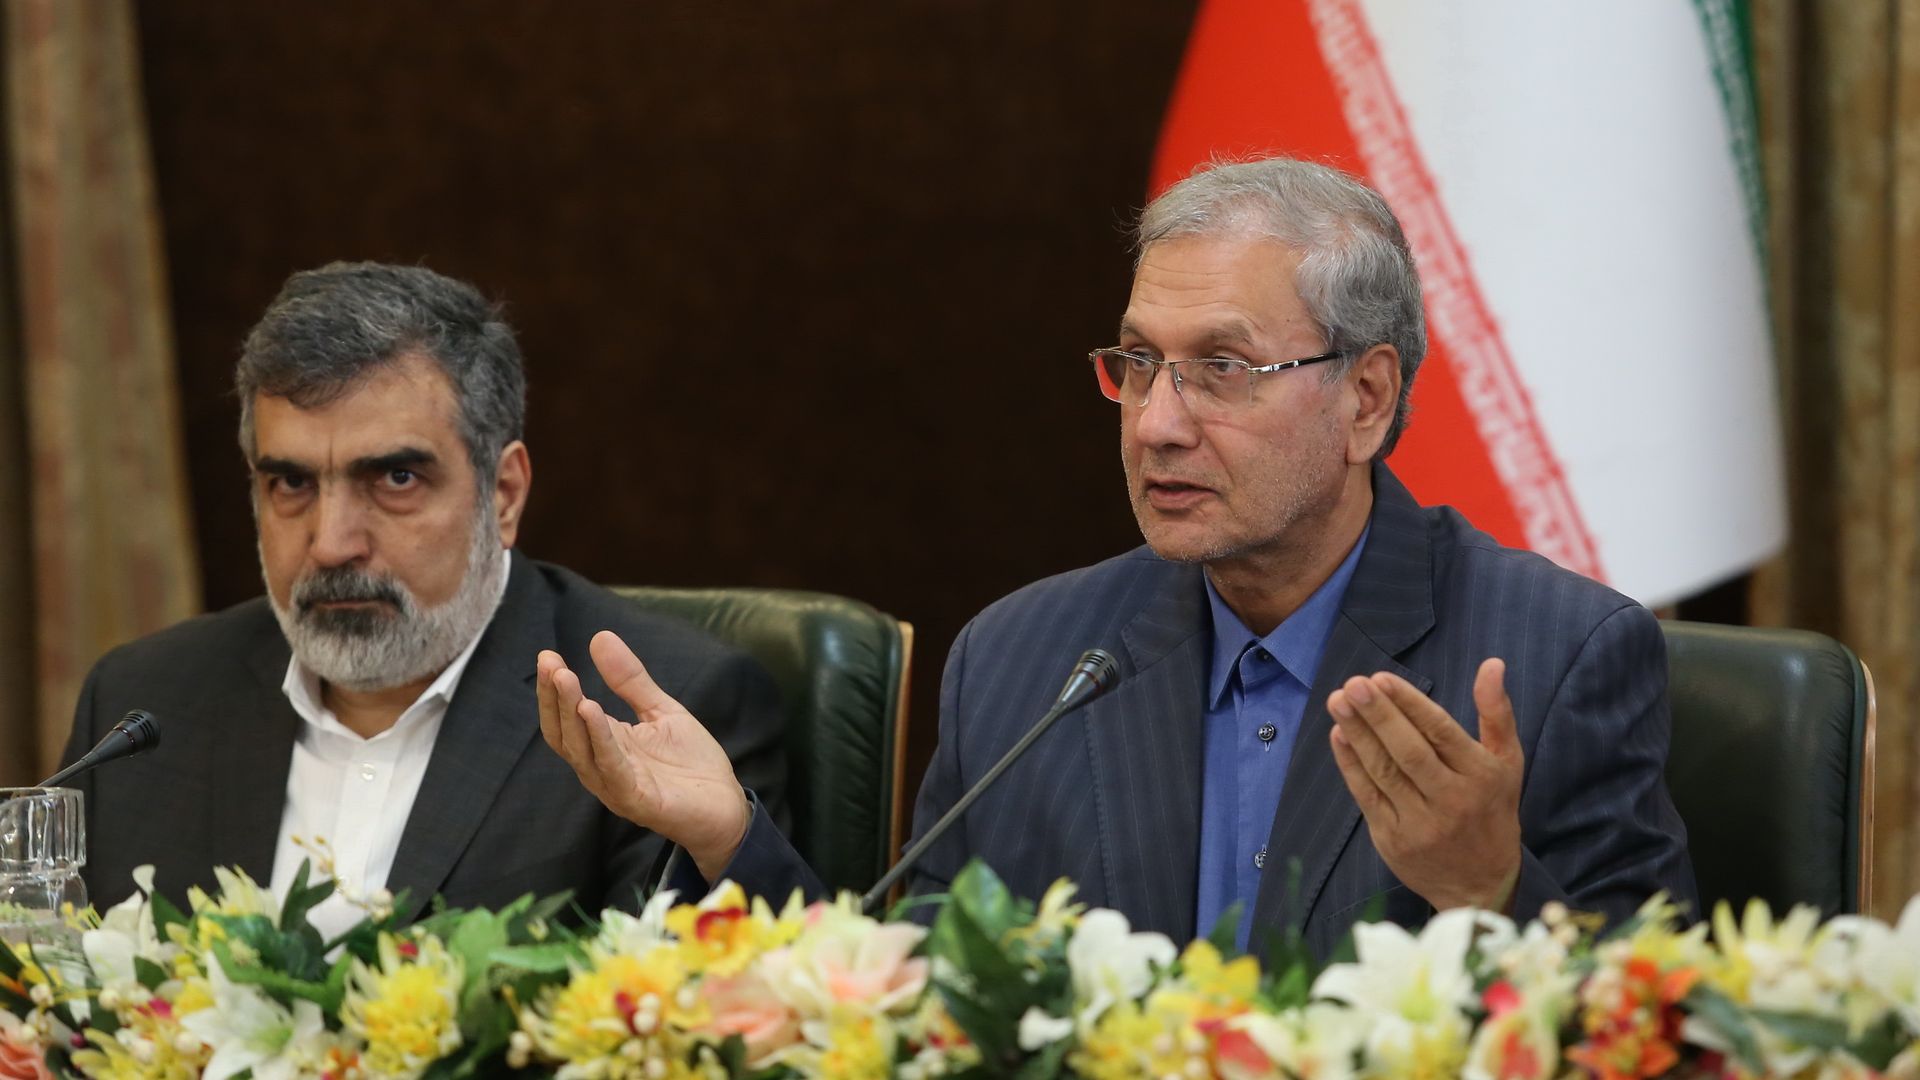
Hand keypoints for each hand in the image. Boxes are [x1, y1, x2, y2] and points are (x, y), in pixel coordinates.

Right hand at [536, 630, 749, 880]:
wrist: (726, 807)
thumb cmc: (692, 764)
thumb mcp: (661, 711)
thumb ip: (630, 680)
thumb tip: (599, 637)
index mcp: (604, 745)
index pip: (566, 717)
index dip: (553, 689)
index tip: (547, 655)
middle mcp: (601, 767)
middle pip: (564, 733)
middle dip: (554, 697)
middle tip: (550, 663)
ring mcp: (615, 786)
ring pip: (581, 750)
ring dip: (570, 714)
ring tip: (565, 679)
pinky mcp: (636, 800)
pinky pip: (611, 768)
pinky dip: (599, 739)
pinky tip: (592, 710)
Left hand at [1326, 658, 1522, 911]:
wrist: (1479, 886)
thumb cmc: (1492, 812)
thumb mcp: (1507, 762)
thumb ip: (1496, 712)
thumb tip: (1491, 663)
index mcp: (1481, 776)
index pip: (1441, 733)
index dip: (1410, 704)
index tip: (1382, 678)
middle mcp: (1451, 800)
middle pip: (1409, 752)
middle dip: (1379, 716)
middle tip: (1354, 685)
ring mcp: (1420, 823)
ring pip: (1383, 772)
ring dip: (1358, 734)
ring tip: (1338, 701)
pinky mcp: (1392, 839)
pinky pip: (1367, 796)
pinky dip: (1350, 765)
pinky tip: (1339, 735)